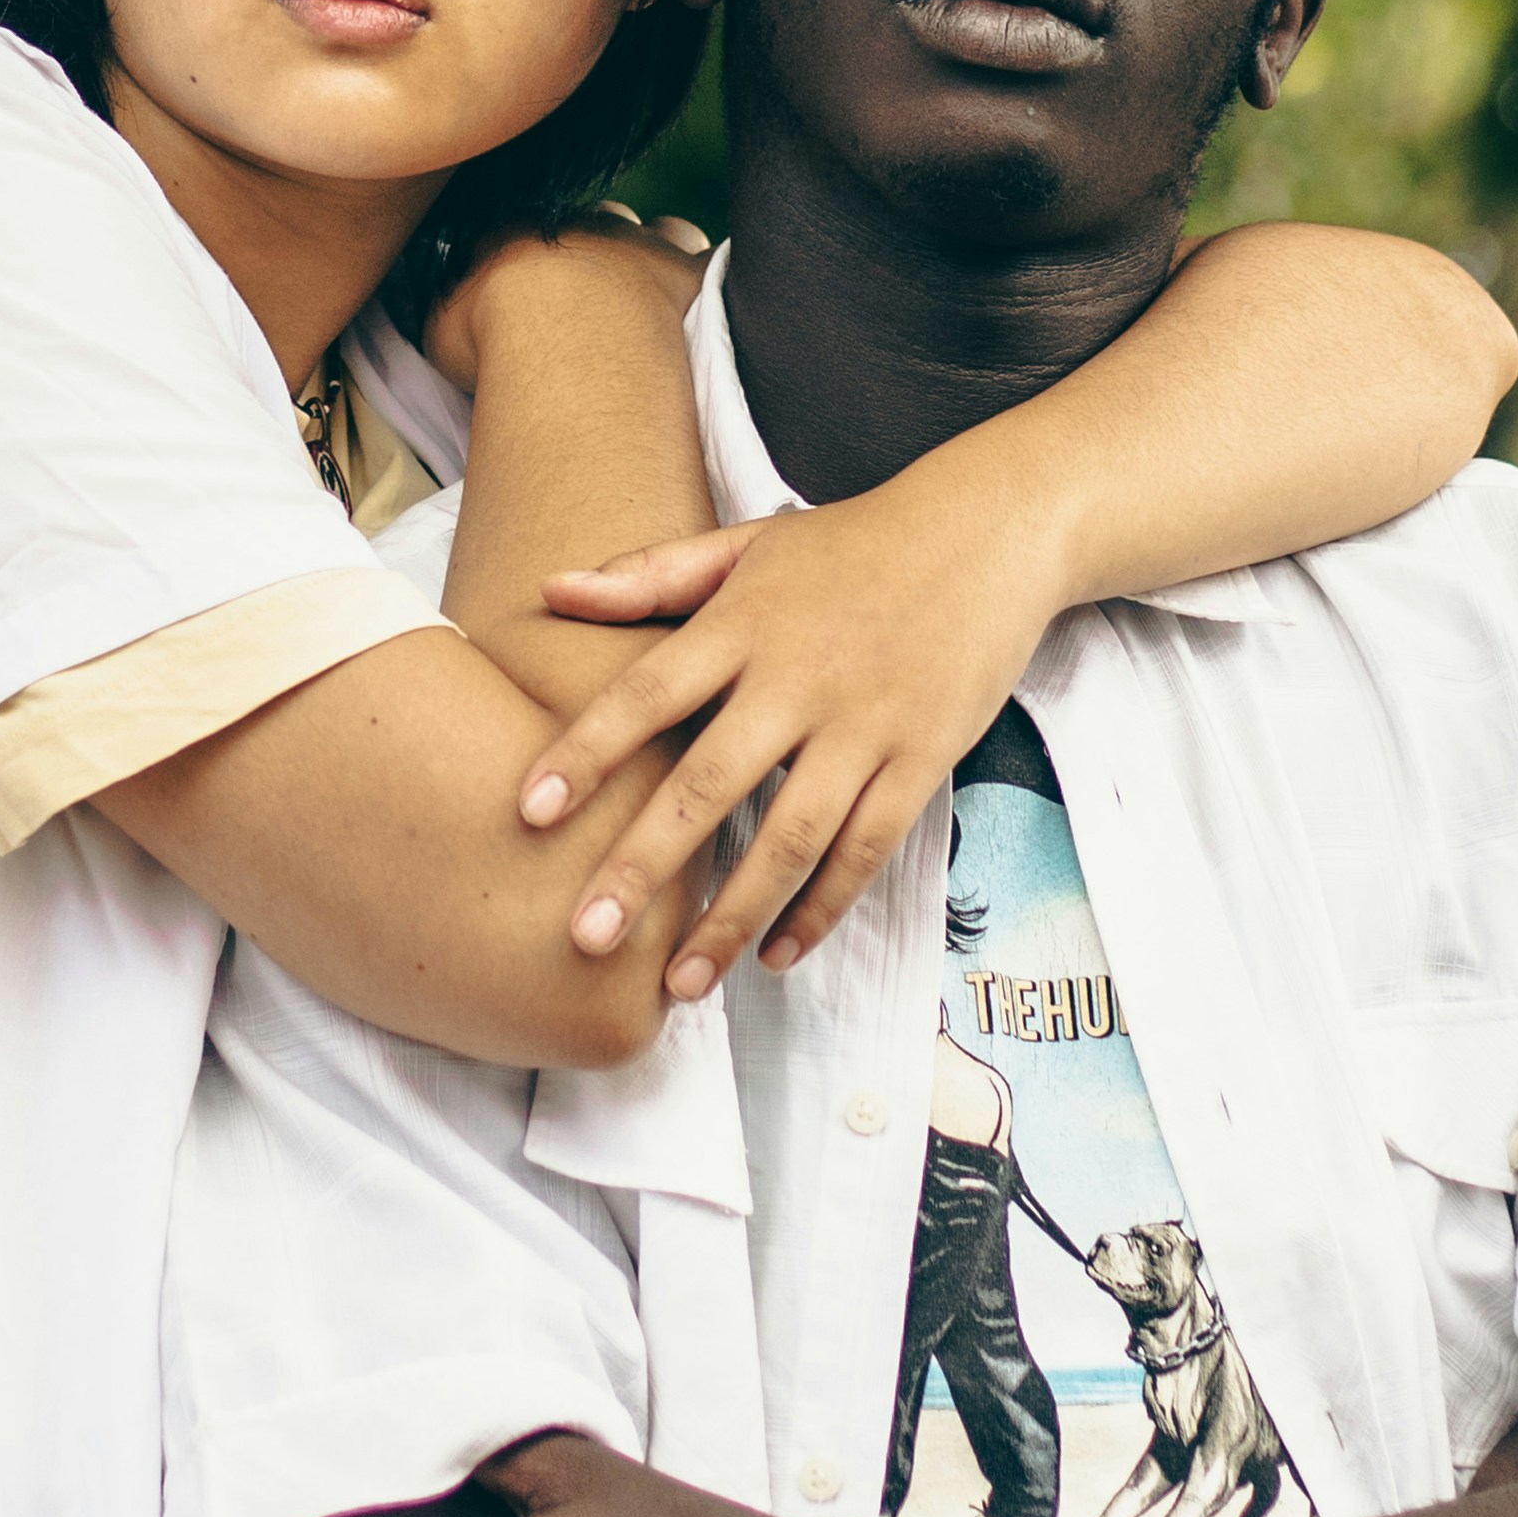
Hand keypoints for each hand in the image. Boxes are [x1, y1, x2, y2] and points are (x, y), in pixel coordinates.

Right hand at [421, 210, 706, 395]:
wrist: (564, 342)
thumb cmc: (493, 340)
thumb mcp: (442, 325)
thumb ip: (448, 305)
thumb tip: (450, 308)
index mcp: (527, 232)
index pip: (532, 226)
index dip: (536, 253)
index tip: (534, 284)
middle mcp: (591, 227)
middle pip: (603, 220)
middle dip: (603, 246)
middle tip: (596, 298)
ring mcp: (647, 246)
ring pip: (663, 229)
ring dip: (659, 251)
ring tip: (653, 297)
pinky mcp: (695, 275)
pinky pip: (713, 260)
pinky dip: (710, 275)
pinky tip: (709, 298)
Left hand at [517, 483, 1073, 1001]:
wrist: (988, 531)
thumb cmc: (852, 544)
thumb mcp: (748, 545)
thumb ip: (650, 574)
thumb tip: (549, 589)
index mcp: (743, 625)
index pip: (648, 693)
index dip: (588, 752)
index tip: (528, 813)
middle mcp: (799, 680)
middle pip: (709, 785)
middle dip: (644, 867)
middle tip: (586, 938)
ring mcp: (864, 725)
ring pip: (790, 838)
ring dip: (732, 916)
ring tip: (680, 985)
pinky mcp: (921, 759)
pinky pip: (866, 849)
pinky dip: (822, 908)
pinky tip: (776, 955)